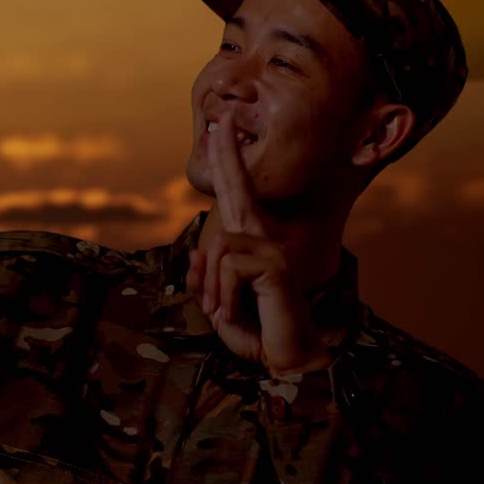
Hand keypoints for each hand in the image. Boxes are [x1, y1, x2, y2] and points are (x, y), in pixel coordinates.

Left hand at [185, 112, 332, 376]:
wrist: (285, 362)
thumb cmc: (256, 332)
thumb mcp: (218, 304)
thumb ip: (205, 278)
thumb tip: (198, 250)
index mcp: (249, 245)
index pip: (235, 198)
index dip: (227, 165)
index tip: (220, 132)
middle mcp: (263, 240)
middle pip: (239, 191)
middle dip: (226, 157)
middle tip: (218, 121)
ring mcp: (272, 249)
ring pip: (218, 250)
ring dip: (212, 289)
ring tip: (225, 313)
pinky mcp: (275, 264)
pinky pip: (228, 267)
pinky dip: (223, 295)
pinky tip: (236, 312)